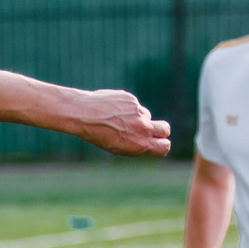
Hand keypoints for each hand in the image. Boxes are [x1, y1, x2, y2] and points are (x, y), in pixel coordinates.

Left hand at [56, 88, 171, 159]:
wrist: (83, 114)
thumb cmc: (98, 134)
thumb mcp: (119, 147)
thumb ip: (137, 144)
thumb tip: (151, 141)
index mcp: (140, 145)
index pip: (164, 146)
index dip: (163, 144)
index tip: (158, 142)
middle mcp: (143, 128)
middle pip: (165, 129)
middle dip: (161, 130)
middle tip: (150, 129)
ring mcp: (138, 113)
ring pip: (146, 115)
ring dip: (137, 117)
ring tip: (117, 119)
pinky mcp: (132, 100)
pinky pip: (134, 105)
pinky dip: (126, 107)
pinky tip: (112, 109)